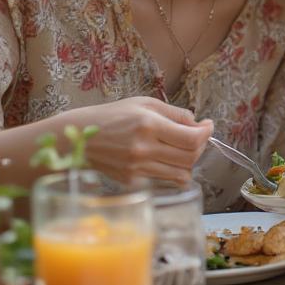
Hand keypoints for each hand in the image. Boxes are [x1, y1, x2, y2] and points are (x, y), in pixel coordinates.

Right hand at [72, 97, 212, 185]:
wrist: (77, 138)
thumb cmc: (111, 116)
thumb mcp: (143, 103)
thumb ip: (174, 113)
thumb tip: (197, 123)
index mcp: (148, 125)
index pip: (192, 138)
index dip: (206, 133)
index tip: (208, 125)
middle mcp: (144, 149)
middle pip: (190, 158)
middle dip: (200, 146)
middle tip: (197, 136)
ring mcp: (137, 168)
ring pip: (180, 174)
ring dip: (188, 162)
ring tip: (182, 148)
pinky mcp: (132, 181)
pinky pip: (164, 180)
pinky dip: (172, 171)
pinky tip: (166, 159)